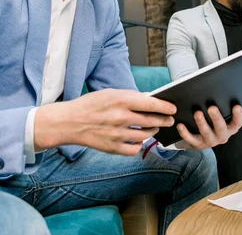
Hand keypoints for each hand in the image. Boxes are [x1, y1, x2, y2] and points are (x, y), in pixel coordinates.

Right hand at [34, 89, 176, 155]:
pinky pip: (134, 149)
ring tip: (154, 127)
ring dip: (152, 131)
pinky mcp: (112, 148)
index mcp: (121, 100)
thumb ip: (130, 97)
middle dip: (164, 121)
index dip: (165, 107)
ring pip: (145, 135)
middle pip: (151, 121)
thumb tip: (150, 101)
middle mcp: (121, 117)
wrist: (69, 122)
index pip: (151, 104)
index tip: (172, 109)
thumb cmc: (91, 105)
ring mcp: (117, 134)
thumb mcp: (110, 93)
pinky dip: (138, 145)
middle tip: (169, 120)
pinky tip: (138, 140)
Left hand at [175, 105, 241, 150]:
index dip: (238, 115)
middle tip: (212, 108)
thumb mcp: (228, 117)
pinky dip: (185, 133)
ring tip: (197, 113)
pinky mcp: (197, 144)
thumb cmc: (218, 123)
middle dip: (217, 118)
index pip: (238, 123)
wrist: (204, 139)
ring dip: (202, 123)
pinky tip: (181, 124)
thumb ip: (238, 110)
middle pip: (221, 128)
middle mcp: (222, 136)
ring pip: (206, 134)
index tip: (236, 106)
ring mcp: (210, 141)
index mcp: (231, 128)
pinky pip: (191, 139)